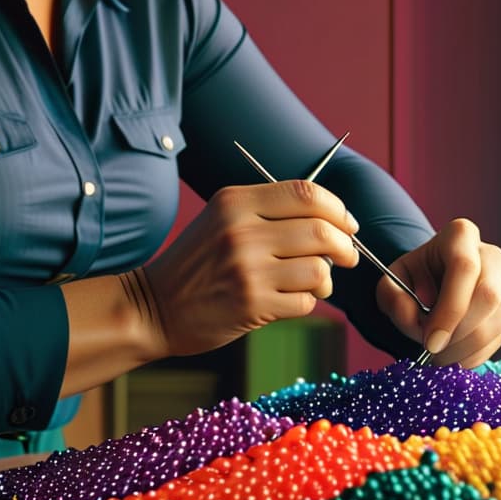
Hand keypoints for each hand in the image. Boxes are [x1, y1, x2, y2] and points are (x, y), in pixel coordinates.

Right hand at [136, 180, 358, 356]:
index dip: (338, 210)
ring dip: (326, 280)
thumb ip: (272, 212)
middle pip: (322, 231)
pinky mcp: (252, 304)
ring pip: (319, 269)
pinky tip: (290, 300)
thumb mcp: (224, 219)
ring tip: (316, 283)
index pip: (307, 193)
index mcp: (236, 201)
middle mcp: (242, 231)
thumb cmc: (198, 263)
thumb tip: (336, 220)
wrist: (152, 306)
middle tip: (347, 257)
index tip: (348, 225)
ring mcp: (247, 269)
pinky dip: (307, 302)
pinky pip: (306, 301)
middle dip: (345, 247)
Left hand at [376, 218, 500, 367]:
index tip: (430, 342)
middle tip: (432, 351)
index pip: (464, 268)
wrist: (432, 281)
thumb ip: (392, 296)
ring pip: (496, 322)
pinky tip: (452, 356)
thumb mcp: (392, 280)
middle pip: (487, 297)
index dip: (449, 309)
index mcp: (461, 236)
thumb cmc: (414, 278)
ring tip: (438, 356)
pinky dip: (473, 355)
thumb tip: (412, 319)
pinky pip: (498, 338)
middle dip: (458, 333)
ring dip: (464, 348)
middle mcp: (492, 256)